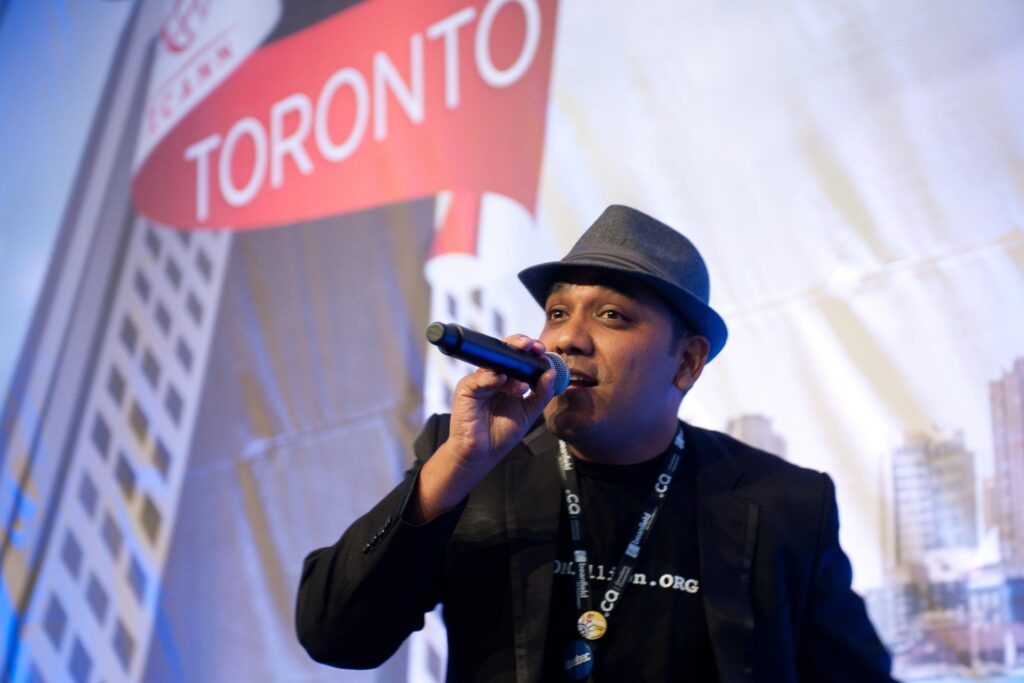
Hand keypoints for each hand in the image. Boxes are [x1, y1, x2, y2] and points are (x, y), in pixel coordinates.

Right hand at [411, 334, 557, 520]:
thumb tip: (551, 373)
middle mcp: (494, 376)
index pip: (519, 357)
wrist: (482, 453)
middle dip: (519, 344)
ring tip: (521, 386)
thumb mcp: (529, 413)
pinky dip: (491, 377)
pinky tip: (501, 381)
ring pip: (494, 362)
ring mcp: (480, 380)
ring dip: (510, 366)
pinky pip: (480, 377)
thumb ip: (541, 393)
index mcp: (509, 380)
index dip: (530, 351)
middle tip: (532, 347)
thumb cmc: (501, 434)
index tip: (542, 350)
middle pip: (505, 351)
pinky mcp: (467, 388)